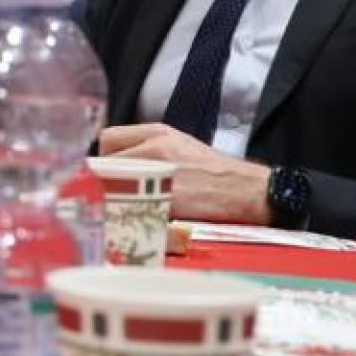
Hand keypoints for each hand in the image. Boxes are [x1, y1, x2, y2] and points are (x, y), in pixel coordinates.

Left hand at [96, 122, 270, 223]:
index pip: (107, 138)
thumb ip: (148, 149)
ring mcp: (161, 173)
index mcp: (157, 132)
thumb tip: (116, 164)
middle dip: (104, 181)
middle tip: (112, 197)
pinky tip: (140, 223)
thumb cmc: (215, 173)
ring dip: (113, 200)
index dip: (103, 158)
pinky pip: (134, 209)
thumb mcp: (180, 146)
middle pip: (105, 163)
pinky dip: (132, 218)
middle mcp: (155, 147)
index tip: (106, 173)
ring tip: (124, 211)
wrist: (251, 191)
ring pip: (114, 186)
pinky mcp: (169, 200)